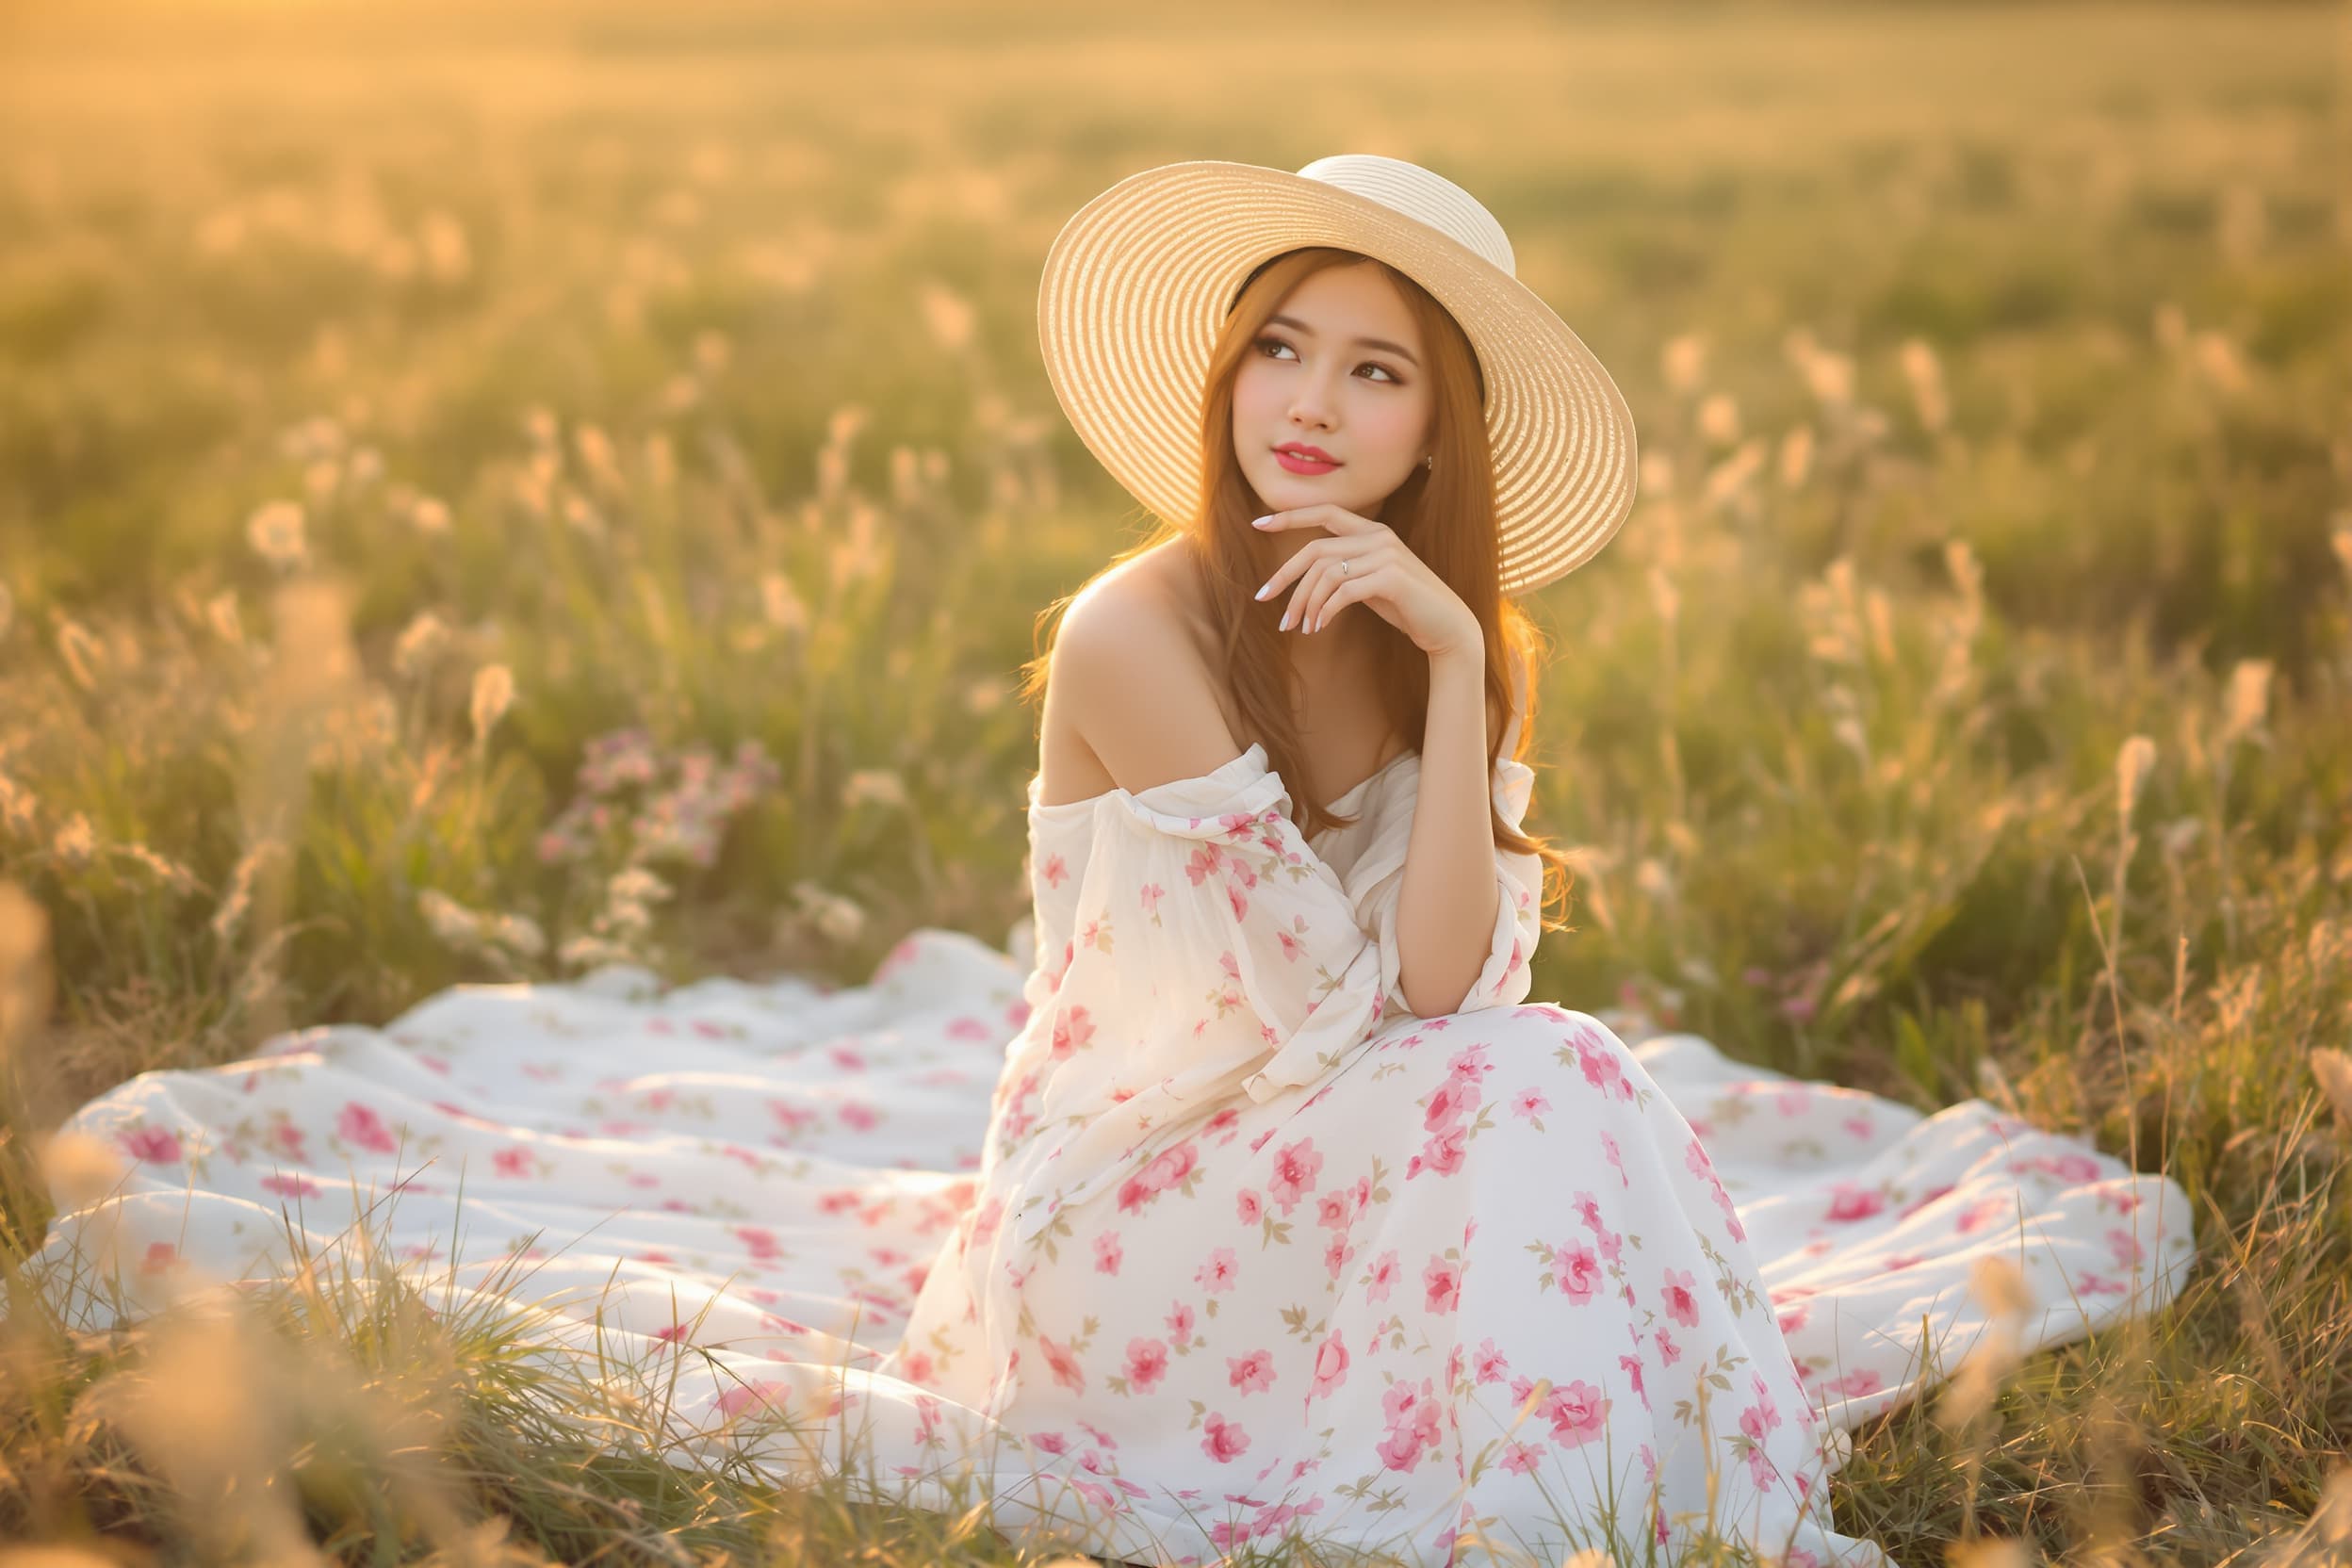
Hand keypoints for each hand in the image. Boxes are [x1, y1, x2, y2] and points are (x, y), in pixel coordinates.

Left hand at [1251, 505, 1483, 660]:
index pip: (1325, 512)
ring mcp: (1386, 555)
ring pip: (1325, 573)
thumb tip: (1307, 577)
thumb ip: (1345, 570)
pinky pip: (1342, 592)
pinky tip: (1318, 627)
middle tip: (1267, 603)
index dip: (1290, 516)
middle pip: (1315, 549)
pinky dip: (1324, 611)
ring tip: (1300, 627)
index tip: (1257, 524)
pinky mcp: (1391, 578)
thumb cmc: (1406, 606)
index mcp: (1373, 531)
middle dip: (1285, 577)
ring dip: (1305, 604)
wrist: (1447, 626)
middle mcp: (1379, 537)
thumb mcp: (1371, 582)